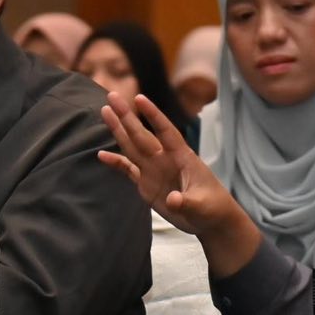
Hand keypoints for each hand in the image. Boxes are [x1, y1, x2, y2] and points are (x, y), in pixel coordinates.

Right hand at [98, 92, 235, 235]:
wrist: (210, 219)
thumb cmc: (212, 207)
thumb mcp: (202, 206)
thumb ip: (186, 202)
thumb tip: (173, 200)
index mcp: (182, 157)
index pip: (166, 132)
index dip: (154, 116)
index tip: (140, 98)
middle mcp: (165, 159)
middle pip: (142, 134)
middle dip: (127, 116)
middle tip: (112, 95)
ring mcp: (154, 170)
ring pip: (132, 146)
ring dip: (118, 130)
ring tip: (105, 111)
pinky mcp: (147, 184)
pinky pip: (128, 170)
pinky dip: (116, 162)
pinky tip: (101, 155)